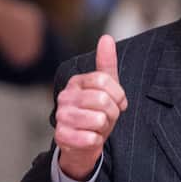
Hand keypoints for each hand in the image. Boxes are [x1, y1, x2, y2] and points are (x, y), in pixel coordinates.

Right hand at [56, 35, 126, 180]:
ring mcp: (61, 116)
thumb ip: (106, 63)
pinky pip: (91, 138)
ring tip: (97, 127)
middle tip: (107, 118)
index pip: (104, 80)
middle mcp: (65, 97)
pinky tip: (90, 138)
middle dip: (112, 113)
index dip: (118, 94)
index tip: (118, 103)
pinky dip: (96, 141)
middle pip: (103, 100)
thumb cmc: (95, 113)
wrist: (82, 143)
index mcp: (76, 82)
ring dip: (104, 127)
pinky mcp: (61, 137)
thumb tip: (106, 38)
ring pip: (98, 119)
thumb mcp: (105, 88)